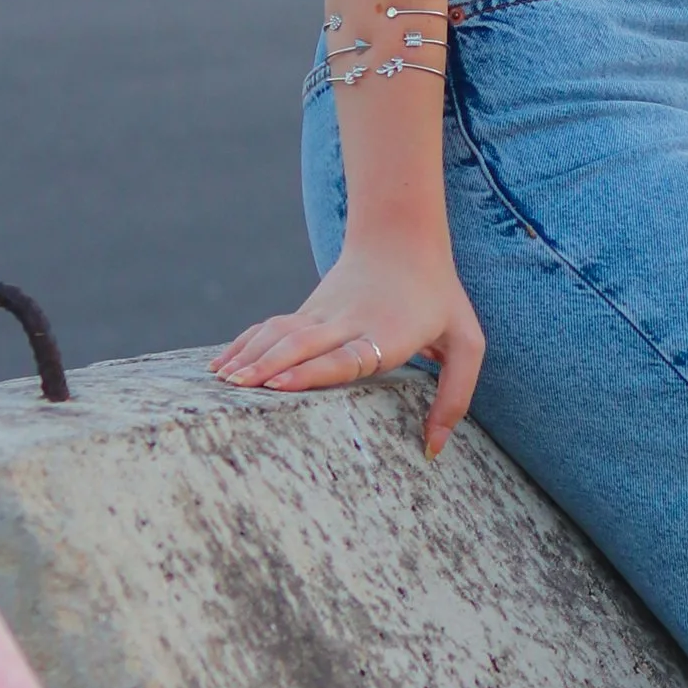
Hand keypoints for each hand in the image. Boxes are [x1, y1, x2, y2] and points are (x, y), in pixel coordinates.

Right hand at [212, 237, 485, 455]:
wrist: (402, 237)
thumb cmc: (439, 298)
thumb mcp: (467, 343)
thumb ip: (455, 396)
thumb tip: (432, 450)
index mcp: (388, 333)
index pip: (345, 355)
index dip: (311, 371)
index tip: (279, 385)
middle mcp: (350, 322)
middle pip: (303, 344)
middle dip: (268, 367)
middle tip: (238, 389)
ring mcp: (324, 313)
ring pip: (281, 333)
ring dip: (250, 356)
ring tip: (222, 382)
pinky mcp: (309, 309)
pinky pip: (272, 327)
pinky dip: (245, 344)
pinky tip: (221, 366)